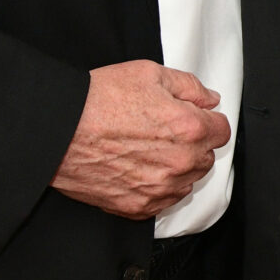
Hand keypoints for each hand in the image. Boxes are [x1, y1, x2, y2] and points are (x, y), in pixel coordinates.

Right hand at [49, 60, 228, 218]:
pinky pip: (162, 201)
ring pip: (186, 181)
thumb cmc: (97, 100)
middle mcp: (178, 163)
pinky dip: (156, 188)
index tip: (195, 118)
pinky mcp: (137, 206)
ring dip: (176, 168)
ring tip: (148, 149)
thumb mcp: (149, 73)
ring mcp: (158, 189)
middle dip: (193, 144)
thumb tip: (209, 99)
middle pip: (206, 158)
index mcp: (188, 128)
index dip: (208, 120)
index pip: (222, 131)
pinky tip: (137, 168)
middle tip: (164, 130)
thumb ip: (189, 86)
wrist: (57, 130)